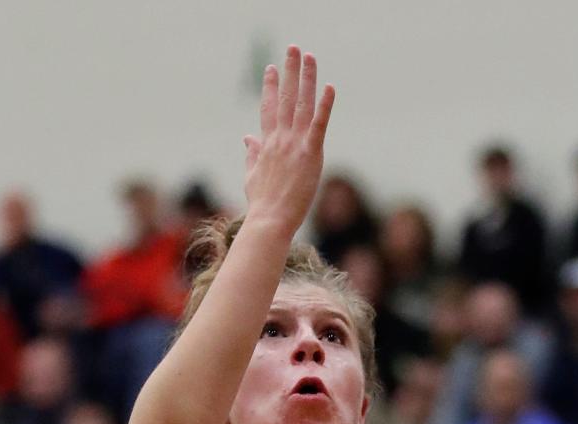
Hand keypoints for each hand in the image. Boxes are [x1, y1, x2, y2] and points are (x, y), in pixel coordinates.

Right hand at [242, 45, 334, 236]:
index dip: (269, 86)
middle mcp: (280, 139)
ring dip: (305, 78)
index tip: (271, 68)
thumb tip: (247, 138)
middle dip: (289, 71)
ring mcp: (294, 145)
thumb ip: (251, 155)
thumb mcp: (252, 176)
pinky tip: (330, 87)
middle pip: (284, 98)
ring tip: (308, 56)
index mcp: (267, 144)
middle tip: (292, 48)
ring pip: (301, 104)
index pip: (268, 108)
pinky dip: (325, 105)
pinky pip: (319, 125)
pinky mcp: (310, 154)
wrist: (269, 220)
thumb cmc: (261, 204)